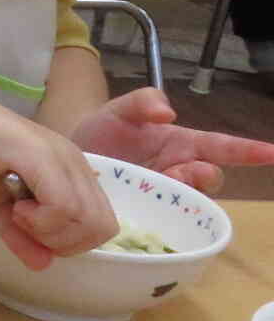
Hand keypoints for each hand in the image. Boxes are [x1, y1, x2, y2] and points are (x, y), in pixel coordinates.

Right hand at [0, 82, 116, 269]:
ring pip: (85, 220)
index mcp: (69, 172)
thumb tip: (42, 266)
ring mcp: (59, 157)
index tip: (30, 229)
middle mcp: (74, 163)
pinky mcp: (39, 155)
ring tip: (16, 213)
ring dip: (49, 231)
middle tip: (25, 226)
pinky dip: (39, 220)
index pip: (100, 225)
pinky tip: (14, 208)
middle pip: (100, 228)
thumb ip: (18, 234)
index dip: (69, 241)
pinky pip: (62, 206)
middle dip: (62, 241)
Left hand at [68, 86, 273, 195]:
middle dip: (206, 175)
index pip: (221, 147)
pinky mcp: (146, 212)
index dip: (248, 151)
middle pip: (210, 178)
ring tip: (166, 182)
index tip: (272, 153)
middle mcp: (178, 170)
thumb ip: (143, 101)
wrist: (67, 157)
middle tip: (186, 170)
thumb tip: (167, 112)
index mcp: (181, 144)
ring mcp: (163, 194)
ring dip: (185, 192)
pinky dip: (165, 215)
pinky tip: (148, 209)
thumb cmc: (101, 131)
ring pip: (191, 199)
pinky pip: (166, 219)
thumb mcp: (118, 109)